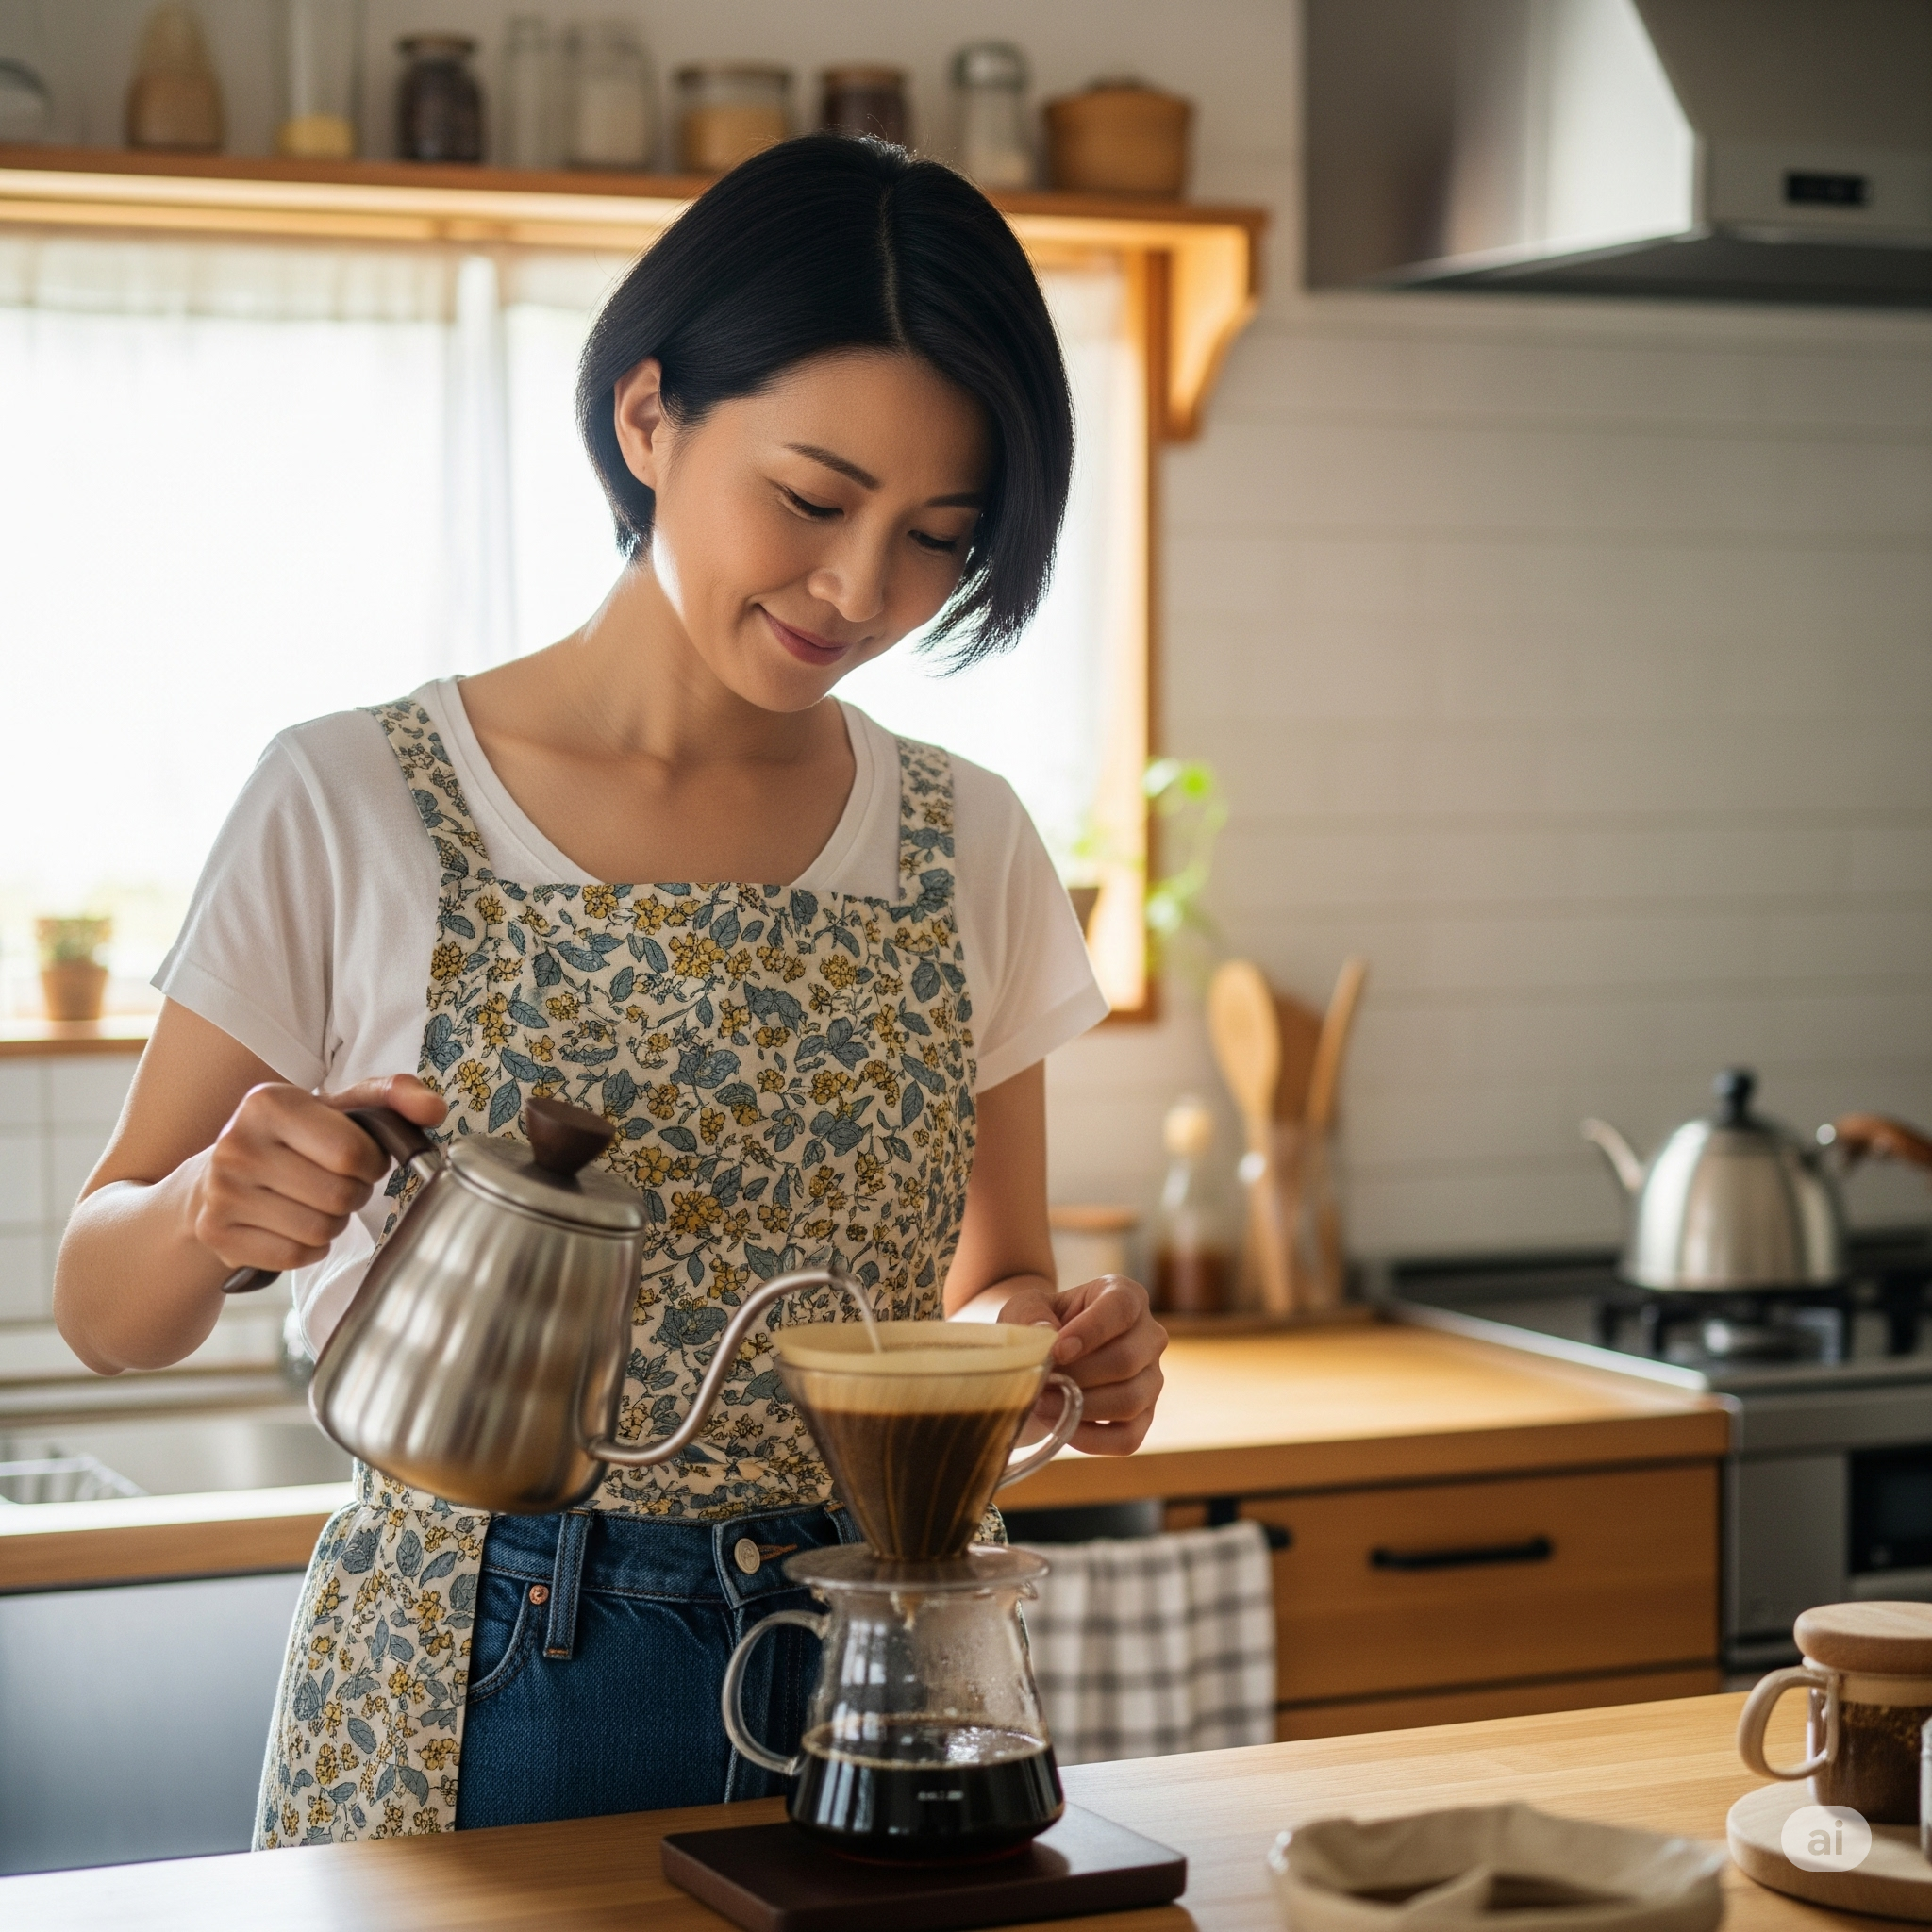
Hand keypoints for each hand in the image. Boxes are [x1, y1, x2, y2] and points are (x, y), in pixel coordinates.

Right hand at [185, 1074, 445, 1275]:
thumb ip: (394, 1096)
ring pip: (320, 1230)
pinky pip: (295, 1256)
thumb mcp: (342, 1107)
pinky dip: (309, 1248)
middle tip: (338, 1183)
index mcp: (269, 1103)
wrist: (217, 1176)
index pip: (350, 1153)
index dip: (371, 1163)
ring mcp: (221, 1192)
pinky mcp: (217, 1234)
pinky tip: (295, 1224)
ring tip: (317, 1202)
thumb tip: (434, 1109)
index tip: (361, 1158)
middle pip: (338, 1196)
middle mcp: (237, 1145)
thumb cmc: (296, 1139)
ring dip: (334, 1222)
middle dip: (354, 1194)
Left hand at [997, 1274, 1165, 1455]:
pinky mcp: (1145, 1416)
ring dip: (1081, 1407)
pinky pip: (1128, 1438)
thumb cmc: (1040, 1325)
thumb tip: (1047, 1335)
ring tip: (1042, 1404)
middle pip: (1126, 1360)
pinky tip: (1062, 1427)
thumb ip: (1031, 1314)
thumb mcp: (1026, 1309)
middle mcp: (1149, 1335)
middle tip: (1040, 1384)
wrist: (1046, 1356)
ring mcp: (1152, 1378)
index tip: (1057, 1352)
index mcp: (1125, 1295)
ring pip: (1130, 1400)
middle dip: (1078, 1377)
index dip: (1090, 1331)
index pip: (1120, 1308)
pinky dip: (1092, 1439)